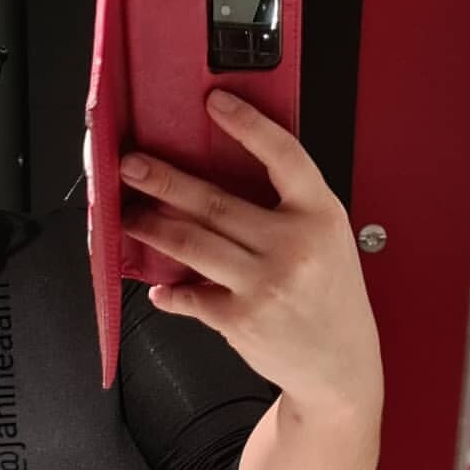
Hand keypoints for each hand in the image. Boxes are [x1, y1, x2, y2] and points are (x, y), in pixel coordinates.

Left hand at [119, 88, 381, 415]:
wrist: (340, 367)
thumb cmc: (331, 300)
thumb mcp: (328, 243)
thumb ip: (287, 212)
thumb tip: (219, 187)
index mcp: (320, 216)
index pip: (283, 156)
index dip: (247, 126)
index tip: (215, 102)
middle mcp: (294, 246)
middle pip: (214, 202)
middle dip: (163, 180)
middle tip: (132, 165)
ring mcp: (265, 284)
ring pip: (192, 244)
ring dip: (152, 227)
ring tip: (129, 215)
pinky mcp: (240, 319)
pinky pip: (190, 296)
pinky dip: (169, 292)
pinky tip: (157, 288)